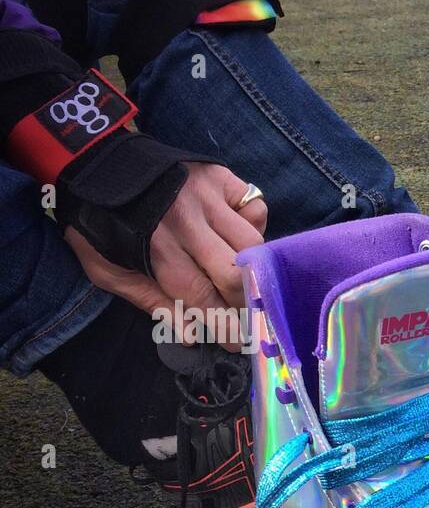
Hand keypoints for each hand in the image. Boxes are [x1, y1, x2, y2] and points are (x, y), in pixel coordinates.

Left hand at [66, 162, 267, 351]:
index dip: (224, 324)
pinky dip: (254, 224)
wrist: (94, 165)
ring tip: (244, 275)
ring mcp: (206, 196)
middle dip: (245, 302)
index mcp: (158, 250)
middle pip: (236, 273)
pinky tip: (239, 233)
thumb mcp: (109, 270)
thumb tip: (190, 334)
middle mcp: (187, 222)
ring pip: (252, 242)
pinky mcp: (219, 177)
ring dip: (253, 265)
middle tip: (247, 315)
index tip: (237, 342)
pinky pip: (256, 206)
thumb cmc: (101, 225)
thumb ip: (149, 300)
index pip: (202, 296)